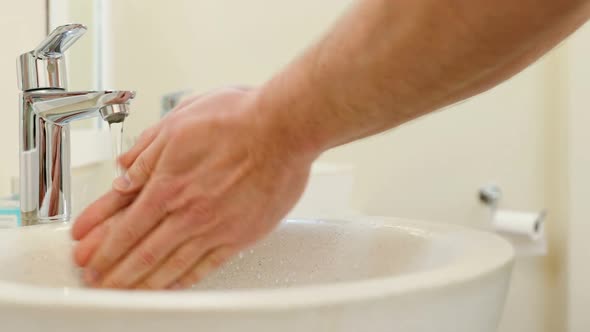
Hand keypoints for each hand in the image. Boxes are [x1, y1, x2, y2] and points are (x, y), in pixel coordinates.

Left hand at [72, 87, 315, 288]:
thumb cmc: (237, 119)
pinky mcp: (240, 237)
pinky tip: (171, 286)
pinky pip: (206, 267)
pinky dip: (184, 280)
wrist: (283, 130)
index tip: (85, 250)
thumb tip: (123, 173)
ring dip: (141, 282)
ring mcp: (214, 228)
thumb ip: (148, 152)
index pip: (125, 221)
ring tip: (123, 291)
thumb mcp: (179, 121)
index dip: (101, 240)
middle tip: (95, 280)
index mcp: (169, 182)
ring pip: (169, 265)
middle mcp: (188, 211)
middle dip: (112, 268)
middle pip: (141, 250)